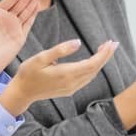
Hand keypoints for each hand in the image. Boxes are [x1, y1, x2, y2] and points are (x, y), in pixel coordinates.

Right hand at [1, 38, 116, 115]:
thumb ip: (60, 50)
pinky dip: (93, 69)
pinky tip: (93, 61)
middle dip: (105, 56)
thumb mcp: (40, 58)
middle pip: (95, 69)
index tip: (111, 43)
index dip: (104, 53)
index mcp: (67, 74)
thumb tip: (78, 42)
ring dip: (100, 62)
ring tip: (105, 49)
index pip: (93, 63)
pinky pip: (86, 79)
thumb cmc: (28, 72)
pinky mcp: (69, 90)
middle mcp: (72, 83)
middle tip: (112, 43)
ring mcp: (71, 88)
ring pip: (92, 74)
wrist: (22, 92)